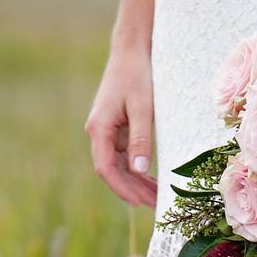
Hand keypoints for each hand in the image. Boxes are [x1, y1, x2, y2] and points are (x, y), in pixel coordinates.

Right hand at [85, 48, 157, 206]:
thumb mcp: (142, 107)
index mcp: (99, 129)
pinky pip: (125, 155)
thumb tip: (139, 170)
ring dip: (136, 182)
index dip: (122, 188)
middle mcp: (99, 133)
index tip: (139, 203)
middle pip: (112, 171)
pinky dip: (137, 169)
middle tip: (156, 206)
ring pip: (119, 165)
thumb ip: (141, 138)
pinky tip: (152, 179)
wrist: (132, 51)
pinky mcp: (117, 128)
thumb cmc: (137, 75)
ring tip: (157, 198)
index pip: (106, 168)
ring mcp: (107, 131)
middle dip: (132, 190)